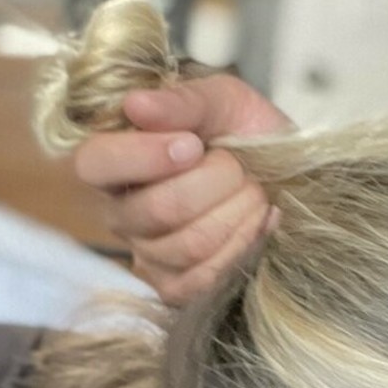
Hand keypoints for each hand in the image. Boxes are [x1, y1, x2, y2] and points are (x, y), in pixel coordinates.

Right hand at [73, 74, 292, 304]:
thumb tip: (135, 105)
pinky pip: (204, 279)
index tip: (193, 145)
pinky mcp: (178, 287)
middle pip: (157, 209)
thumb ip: (183, 101)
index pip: (94, 164)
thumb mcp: (224, 101)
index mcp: (117, 160)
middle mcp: (122, 211)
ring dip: (237, 212)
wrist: (293, 178)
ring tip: (255, 192)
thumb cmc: (247, 135)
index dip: (144, 157)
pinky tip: (259, 221)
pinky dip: (244, 245)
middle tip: (239, 167)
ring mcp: (148, 254)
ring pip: (189, 245)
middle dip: (216, 182)